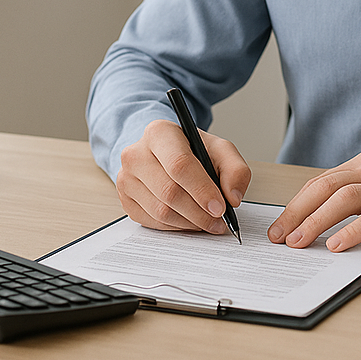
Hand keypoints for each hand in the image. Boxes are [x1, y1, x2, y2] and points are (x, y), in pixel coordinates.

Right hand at [115, 119, 250, 231]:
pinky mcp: (125, 200)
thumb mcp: (220, 150)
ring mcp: (126, 178)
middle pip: (169, 191)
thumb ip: (235, 170)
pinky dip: (176, 227)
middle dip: (199, 212)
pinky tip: (190, 221)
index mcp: (159, 132)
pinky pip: (152, 222)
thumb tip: (233, 198)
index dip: (202, 189)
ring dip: (189, 223)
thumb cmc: (193, 151)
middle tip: (219, 221)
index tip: (220, 207)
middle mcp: (136, 154)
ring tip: (209, 222)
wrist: (167, 154)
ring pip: (160, 211)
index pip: (179, 164)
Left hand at [267, 151, 360, 251]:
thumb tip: (330, 215)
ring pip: (344, 199)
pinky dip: (352, 231)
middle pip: (325, 186)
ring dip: (315, 221)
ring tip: (298, 243)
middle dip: (295, 212)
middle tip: (278, 237)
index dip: (296, 203)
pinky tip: (337, 245)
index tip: (280, 224)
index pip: (322, 180)